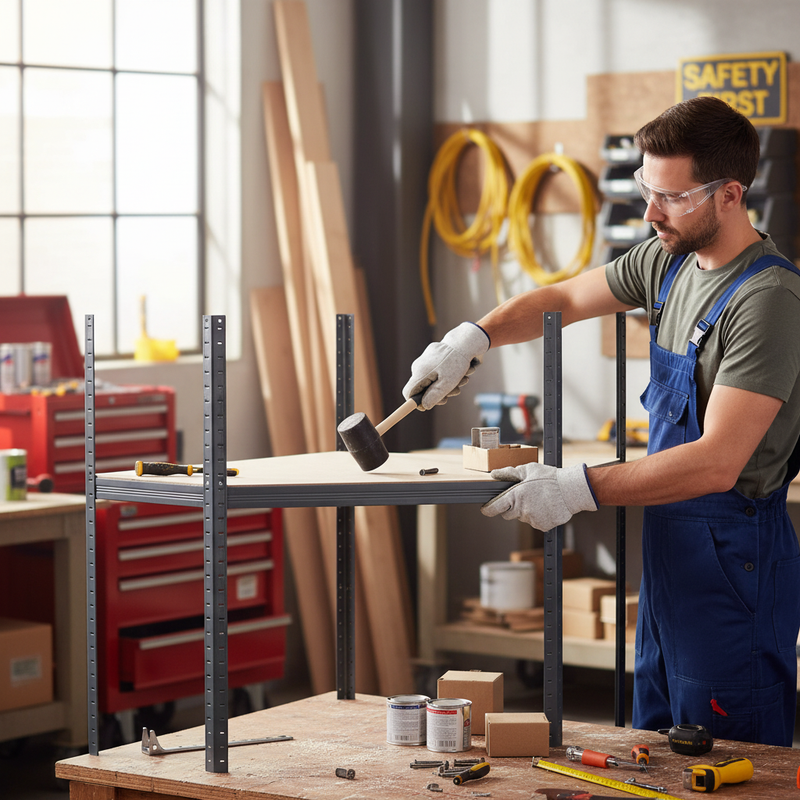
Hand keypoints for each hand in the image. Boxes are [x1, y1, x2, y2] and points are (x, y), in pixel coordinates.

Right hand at [402, 322, 489, 409]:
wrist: (464, 342)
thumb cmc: (456, 363)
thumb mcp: (447, 383)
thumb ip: (434, 396)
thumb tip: (423, 406)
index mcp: (419, 372)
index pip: (408, 393)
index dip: (416, 402)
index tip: (430, 405)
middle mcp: (418, 366)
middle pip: (422, 388)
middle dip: (439, 393)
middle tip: (456, 391)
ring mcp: (424, 361)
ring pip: (432, 381)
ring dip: (448, 385)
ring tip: (462, 379)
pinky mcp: (432, 357)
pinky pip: (436, 372)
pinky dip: (448, 376)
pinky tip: (460, 372)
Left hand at [481, 463, 597, 530]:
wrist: (571, 490)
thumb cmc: (550, 478)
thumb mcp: (528, 469)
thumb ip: (509, 473)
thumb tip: (494, 474)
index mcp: (515, 495)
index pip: (494, 507)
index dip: (488, 509)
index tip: (485, 509)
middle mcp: (522, 510)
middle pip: (508, 514)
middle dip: (511, 507)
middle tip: (524, 497)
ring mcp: (532, 520)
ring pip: (523, 518)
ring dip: (527, 511)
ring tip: (540, 499)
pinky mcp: (542, 526)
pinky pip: (535, 523)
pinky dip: (538, 517)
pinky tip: (546, 507)